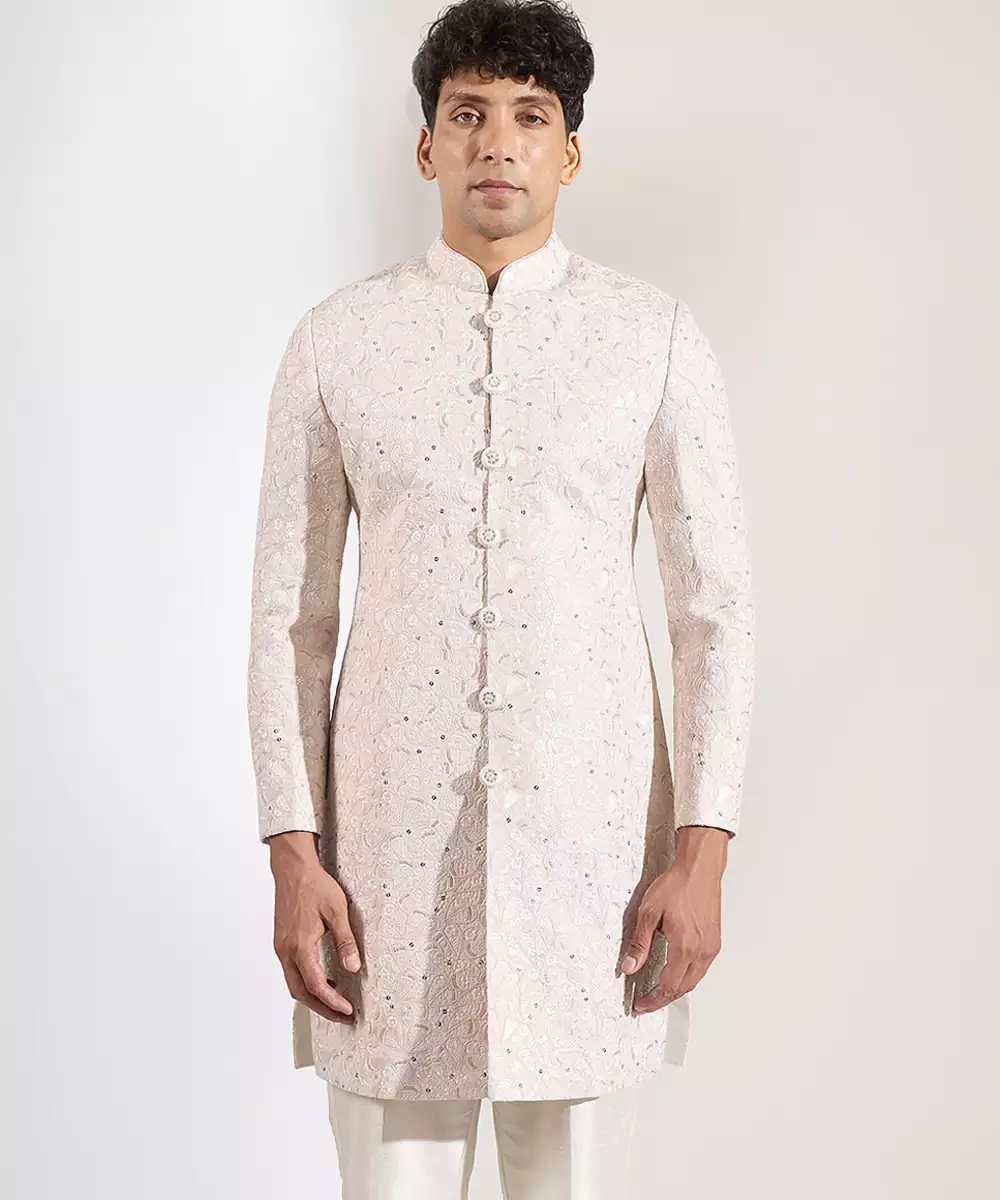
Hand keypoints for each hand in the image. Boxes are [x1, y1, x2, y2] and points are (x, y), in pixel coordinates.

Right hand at [268, 832, 361, 1023]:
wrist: (292, 869)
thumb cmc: (314, 885)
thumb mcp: (337, 910)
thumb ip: (345, 941)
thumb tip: (353, 968)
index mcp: (299, 946)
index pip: (315, 985)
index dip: (332, 1002)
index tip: (347, 1010)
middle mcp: (286, 950)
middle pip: (301, 992)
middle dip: (322, 1008)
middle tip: (342, 1016)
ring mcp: (281, 947)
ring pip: (294, 984)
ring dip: (313, 997)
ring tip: (335, 1003)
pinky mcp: (281, 942)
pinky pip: (291, 971)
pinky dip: (306, 983)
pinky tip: (322, 979)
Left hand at [619, 829, 726, 1012]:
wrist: (699, 869)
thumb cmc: (677, 885)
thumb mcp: (649, 913)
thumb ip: (640, 943)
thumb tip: (629, 966)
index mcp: (685, 947)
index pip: (668, 985)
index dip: (653, 999)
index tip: (640, 1005)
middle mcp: (702, 951)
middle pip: (682, 988)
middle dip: (663, 999)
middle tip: (646, 1003)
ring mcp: (711, 947)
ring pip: (694, 980)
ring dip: (676, 990)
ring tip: (658, 992)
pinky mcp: (715, 941)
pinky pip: (701, 969)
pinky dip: (687, 977)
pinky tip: (676, 974)